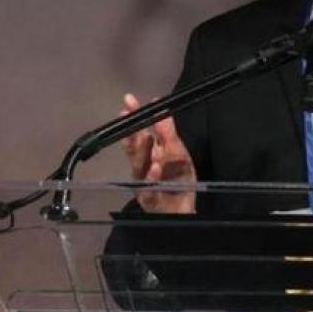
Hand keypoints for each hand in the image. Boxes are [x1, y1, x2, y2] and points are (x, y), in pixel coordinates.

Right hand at [122, 93, 196, 213]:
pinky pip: (149, 189)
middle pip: (134, 149)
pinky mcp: (151, 200)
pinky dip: (152, 178)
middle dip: (132, 132)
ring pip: (139, 167)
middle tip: (130, 115)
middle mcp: (142, 168)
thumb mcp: (177, 152)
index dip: (133, 118)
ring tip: (145, 136)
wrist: (183, 210)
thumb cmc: (177, 180)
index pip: (137, 133)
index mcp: (148, 155)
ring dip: (142, 152)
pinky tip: (155, 166)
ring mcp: (144, 184)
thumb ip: (167, 131)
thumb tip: (160, 105)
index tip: (129, 101)